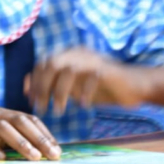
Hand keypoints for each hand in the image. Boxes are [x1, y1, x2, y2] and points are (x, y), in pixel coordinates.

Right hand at [0, 108, 61, 160]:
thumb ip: (13, 141)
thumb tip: (42, 153)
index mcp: (1, 114)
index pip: (28, 119)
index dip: (45, 133)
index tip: (58, 150)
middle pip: (19, 121)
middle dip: (39, 138)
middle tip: (53, 155)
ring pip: (2, 127)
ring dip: (21, 142)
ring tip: (34, 157)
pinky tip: (1, 159)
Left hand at [26, 47, 150, 115]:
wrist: (136, 85)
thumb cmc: (102, 88)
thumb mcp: (73, 88)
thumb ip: (53, 86)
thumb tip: (28, 91)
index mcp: (68, 55)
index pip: (42, 63)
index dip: (33, 81)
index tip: (30, 99)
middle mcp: (77, 53)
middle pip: (51, 65)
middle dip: (42, 87)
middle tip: (41, 108)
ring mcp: (91, 59)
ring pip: (67, 70)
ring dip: (60, 92)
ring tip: (59, 110)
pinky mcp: (105, 68)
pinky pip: (89, 78)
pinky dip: (83, 93)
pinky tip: (83, 105)